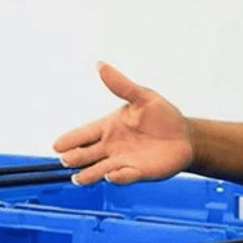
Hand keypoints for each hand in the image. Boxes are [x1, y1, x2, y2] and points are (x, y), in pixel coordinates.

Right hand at [50, 62, 195, 185]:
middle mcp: (112, 147)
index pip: (84, 134)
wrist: (185, 137)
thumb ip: (121, 85)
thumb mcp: (143, 97)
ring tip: (79, 177)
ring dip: (90, 173)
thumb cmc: (163, 116)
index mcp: (109, 127)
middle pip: (87, 154)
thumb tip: (100, 65)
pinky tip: (112, 175)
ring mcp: (123, 161)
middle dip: (76, 157)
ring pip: (101, 169)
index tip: (56, 145)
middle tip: (65, 160)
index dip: (70, 140)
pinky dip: (118, 177)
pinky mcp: (138, 172)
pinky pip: (125, 176)